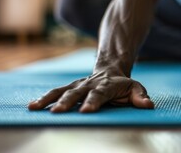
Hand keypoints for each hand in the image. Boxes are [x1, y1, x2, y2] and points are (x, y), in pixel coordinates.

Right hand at [27, 71, 154, 112]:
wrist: (110, 68)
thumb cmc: (123, 84)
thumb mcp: (136, 88)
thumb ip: (141, 97)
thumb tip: (148, 105)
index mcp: (107, 85)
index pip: (100, 94)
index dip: (94, 101)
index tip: (86, 110)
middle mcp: (89, 84)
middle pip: (77, 93)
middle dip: (67, 102)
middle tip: (58, 112)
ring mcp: (78, 85)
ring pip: (62, 91)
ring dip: (49, 99)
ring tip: (36, 108)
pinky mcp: (69, 87)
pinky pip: (55, 92)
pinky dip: (44, 98)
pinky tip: (32, 106)